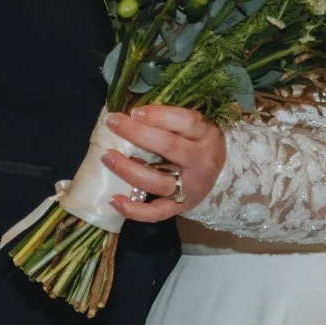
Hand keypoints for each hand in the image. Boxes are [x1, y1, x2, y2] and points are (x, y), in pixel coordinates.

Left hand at [99, 106, 226, 223]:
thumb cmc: (197, 142)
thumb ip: (170, 119)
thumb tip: (131, 113)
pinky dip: (134, 210)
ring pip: (157, 181)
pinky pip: (156, 213)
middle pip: (168, 146)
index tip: (134, 111)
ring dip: (128, 169)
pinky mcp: (179, 207)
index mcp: (206, 135)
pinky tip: (114, 199)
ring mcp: (190, 188)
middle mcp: (200, 162)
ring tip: (107, 157)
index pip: (185, 121)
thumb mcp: (194, 126)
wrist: (219, 176)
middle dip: (136, 133)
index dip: (158, 115)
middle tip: (112, 123)